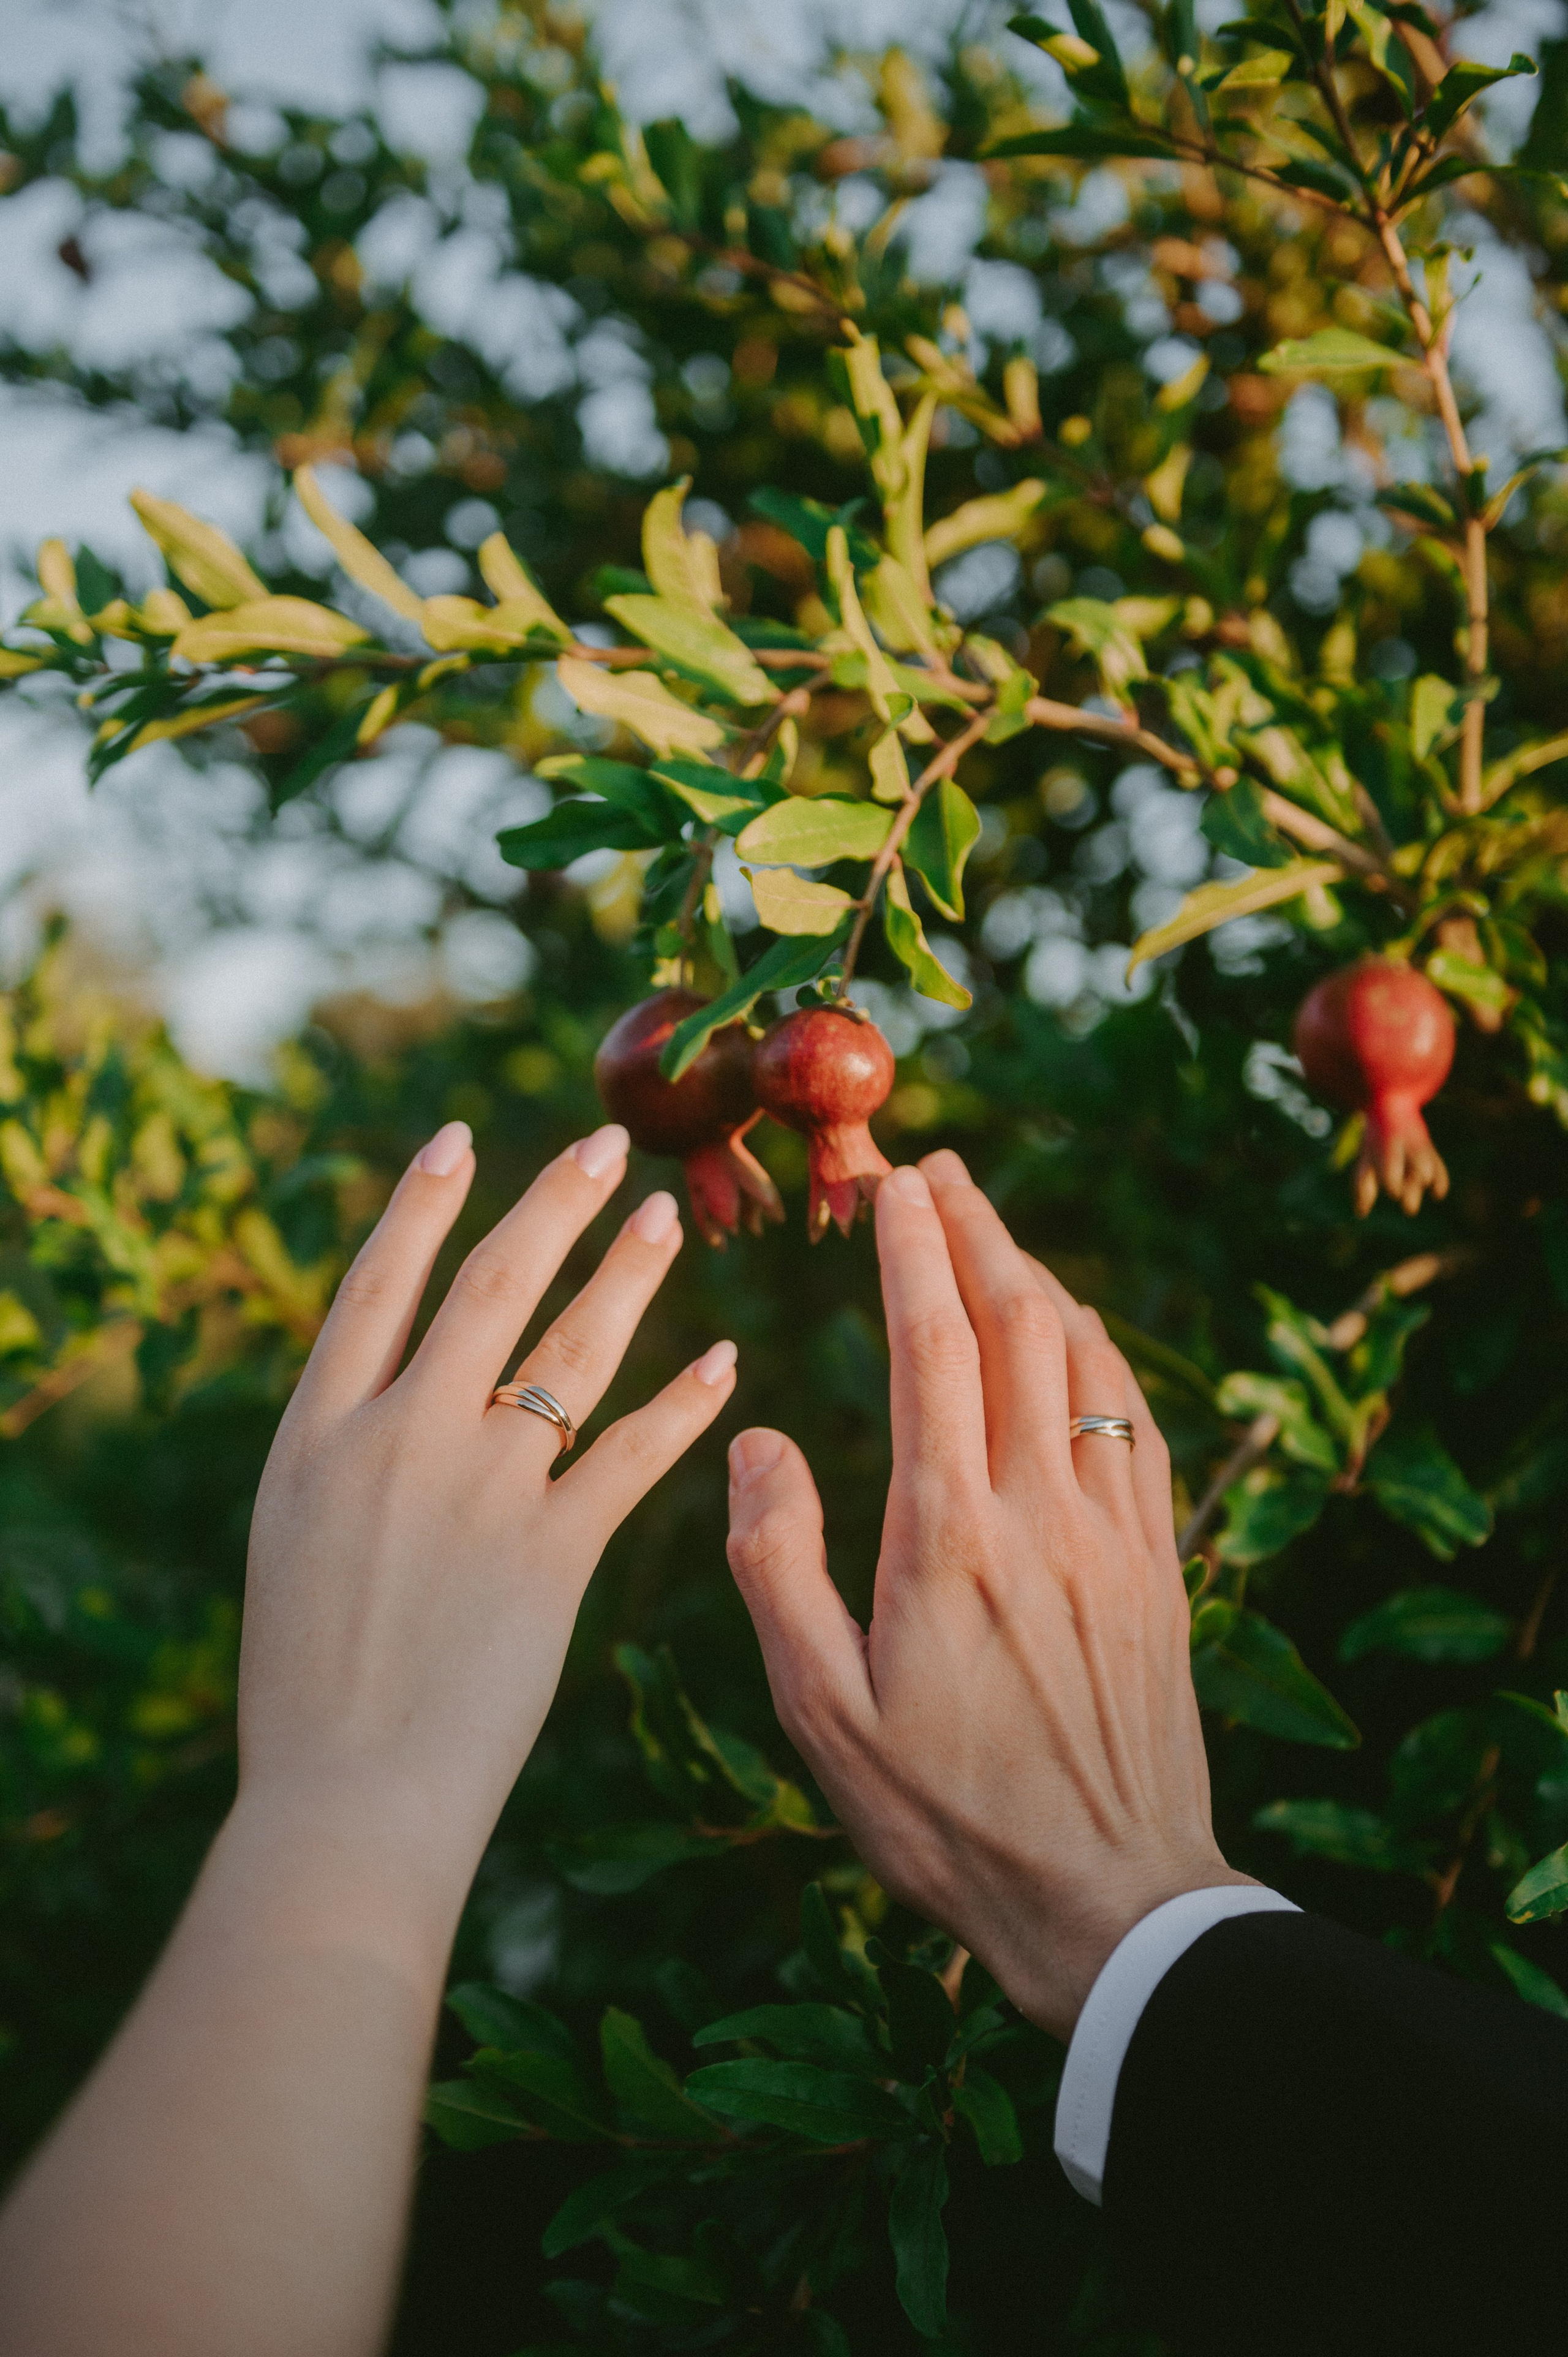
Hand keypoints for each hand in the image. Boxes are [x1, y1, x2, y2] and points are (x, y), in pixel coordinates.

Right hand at [241, 1116, 736, 1930]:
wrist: (341, 1804)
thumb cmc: (305, 1691)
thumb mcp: (291, 1544)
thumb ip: (344, 1457)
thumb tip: (388, 1392)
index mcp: (314, 1435)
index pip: (375, 1287)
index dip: (421, 1206)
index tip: (462, 1139)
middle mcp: (396, 1439)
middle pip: (488, 1287)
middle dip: (553, 1203)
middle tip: (610, 1142)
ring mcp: (475, 1491)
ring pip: (568, 1349)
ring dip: (626, 1274)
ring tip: (670, 1217)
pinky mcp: (551, 1555)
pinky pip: (631, 1454)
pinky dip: (682, 1404)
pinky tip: (722, 1362)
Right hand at [724, 1149, 1249, 2041]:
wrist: (1110, 1900)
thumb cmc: (945, 1817)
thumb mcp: (820, 1711)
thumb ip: (776, 1565)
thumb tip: (755, 1438)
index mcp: (947, 1537)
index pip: (934, 1348)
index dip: (914, 1249)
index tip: (891, 1180)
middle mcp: (1042, 1512)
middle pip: (1019, 1325)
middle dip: (976, 1232)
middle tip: (938, 1170)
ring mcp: (1115, 1535)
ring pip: (1086, 1362)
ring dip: (1038, 1279)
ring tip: (992, 1232)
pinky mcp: (1158, 1569)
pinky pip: (1137, 1424)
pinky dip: (1100, 1355)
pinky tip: (1077, 1339)